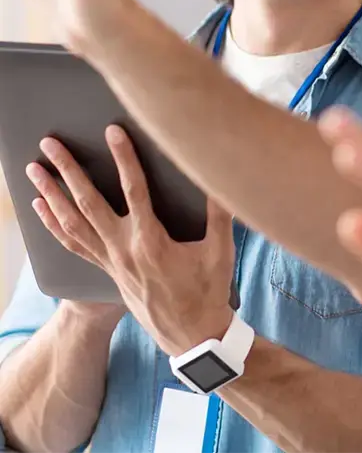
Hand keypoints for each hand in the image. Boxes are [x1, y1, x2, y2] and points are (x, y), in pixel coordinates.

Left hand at [26, 124, 236, 356]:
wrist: (192, 334)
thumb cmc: (208, 291)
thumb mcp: (220, 251)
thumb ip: (219, 212)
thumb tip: (221, 178)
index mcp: (151, 241)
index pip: (133, 190)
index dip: (124, 158)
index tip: (113, 132)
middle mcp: (123, 249)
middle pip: (88, 203)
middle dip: (68, 171)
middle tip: (50, 144)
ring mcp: (111, 261)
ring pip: (72, 223)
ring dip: (51, 194)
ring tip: (34, 170)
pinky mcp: (107, 270)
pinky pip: (72, 244)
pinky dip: (53, 224)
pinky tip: (41, 208)